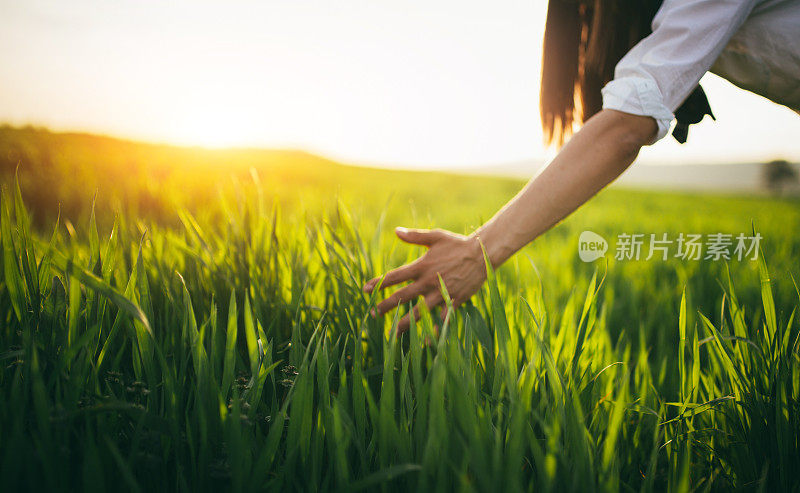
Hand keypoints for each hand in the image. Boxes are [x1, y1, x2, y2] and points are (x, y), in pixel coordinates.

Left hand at [363, 227, 486, 332]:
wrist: (482, 254)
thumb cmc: (457, 244)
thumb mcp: (435, 237)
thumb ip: (414, 236)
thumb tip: (396, 231)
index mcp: (421, 266)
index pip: (395, 276)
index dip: (378, 283)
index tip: (365, 290)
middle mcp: (429, 282)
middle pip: (402, 297)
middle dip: (385, 306)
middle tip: (372, 314)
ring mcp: (441, 294)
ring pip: (419, 313)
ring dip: (405, 323)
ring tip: (393, 333)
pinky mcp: (454, 301)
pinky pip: (442, 319)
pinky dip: (434, 330)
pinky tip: (425, 340)